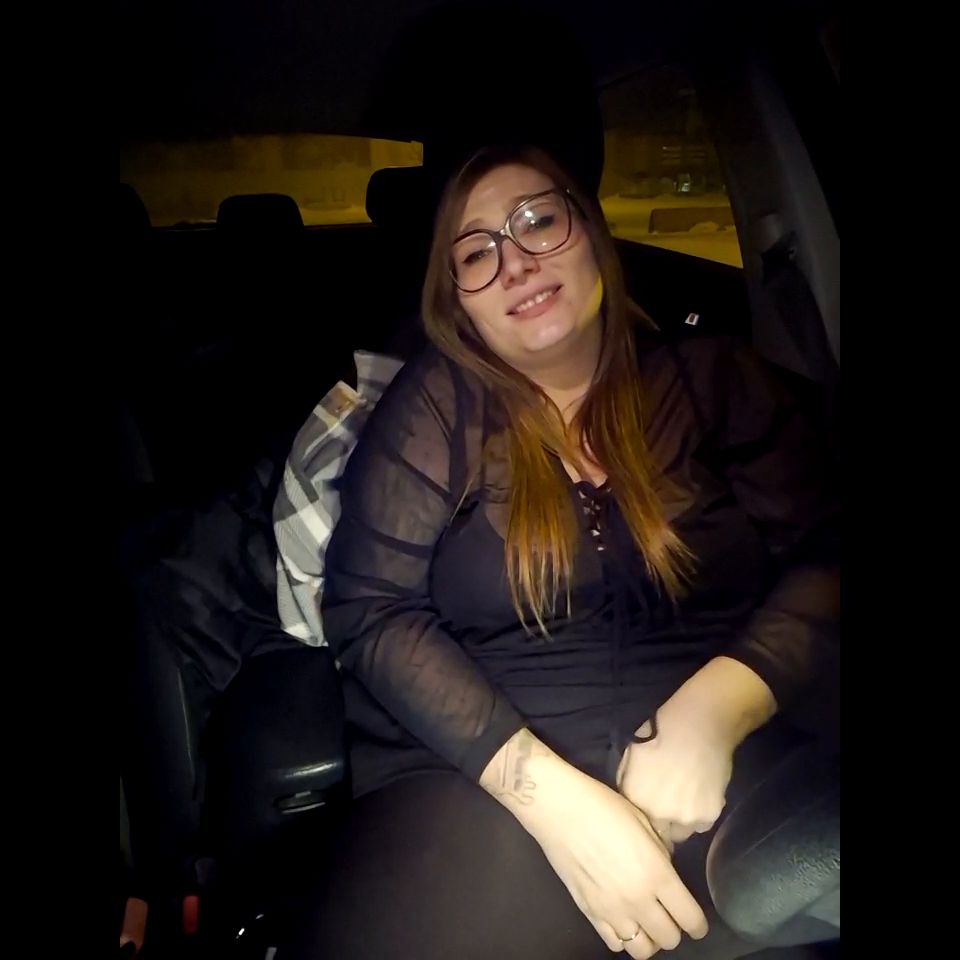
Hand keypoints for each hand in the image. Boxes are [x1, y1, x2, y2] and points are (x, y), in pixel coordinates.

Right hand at [516, 753, 708, 956]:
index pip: (690, 918)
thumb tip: (666, 867)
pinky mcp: (589, 912)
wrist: (560, 810)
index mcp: (657, 874)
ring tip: (646, 921)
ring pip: (642, 950)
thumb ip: (661, 852)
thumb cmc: (603, 807)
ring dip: (649, 938)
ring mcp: (611, 910)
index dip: (698, 924)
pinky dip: (623, 937)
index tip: (696, 922)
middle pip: (669, 939)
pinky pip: (614, 943)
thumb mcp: (644, 822)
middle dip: (675, 930)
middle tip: (670, 916)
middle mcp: (637, 900)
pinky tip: (622, 919)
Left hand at [617, 715, 733, 844]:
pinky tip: (701, 793)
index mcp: (635, 800)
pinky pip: (702, 824)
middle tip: (670, 804)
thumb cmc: (659, 733)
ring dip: (683, 820)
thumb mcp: (630, 756)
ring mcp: (685, 820)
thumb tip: (630, 800)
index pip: (637, 825)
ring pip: (683, 831)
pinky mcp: (708, 817)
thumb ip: (628, 784)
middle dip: (663, 823)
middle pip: (661, 833)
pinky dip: (701, 814)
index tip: (651, 811)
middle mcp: (658, 816)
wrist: (697, 726)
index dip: (645, 819)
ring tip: (686, 796)